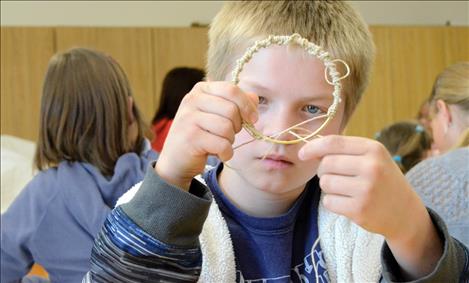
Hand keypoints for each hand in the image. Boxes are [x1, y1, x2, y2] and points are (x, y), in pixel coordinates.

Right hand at [156, 81, 257, 189]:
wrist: (176, 159)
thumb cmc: (201, 134)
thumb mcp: (218, 115)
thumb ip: (237, 103)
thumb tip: (254, 97)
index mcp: (201, 89)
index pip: (231, 89)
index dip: (247, 105)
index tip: (253, 118)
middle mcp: (192, 100)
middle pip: (231, 109)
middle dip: (237, 126)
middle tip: (229, 135)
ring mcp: (188, 118)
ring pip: (227, 127)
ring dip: (230, 140)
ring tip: (221, 144)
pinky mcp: (190, 138)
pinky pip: (222, 144)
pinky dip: (226, 153)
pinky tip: (219, 154)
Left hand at [299, 135, 441, 277]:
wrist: (404, 212)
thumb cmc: (381, 179)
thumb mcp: (372, 157)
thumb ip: (344, 150)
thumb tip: (310, 148)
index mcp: (373, 149)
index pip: (333, 143)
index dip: (313, 147)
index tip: (302, 154)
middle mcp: (371, 167)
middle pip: (326, 164)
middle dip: (324, 171)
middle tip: (337, 177)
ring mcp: (366, 190)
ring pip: (325, 183)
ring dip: (329, 188)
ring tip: (346, 190)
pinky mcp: (360, 210)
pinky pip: (328, 201)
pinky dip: (333, 202)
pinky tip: (348, 203)